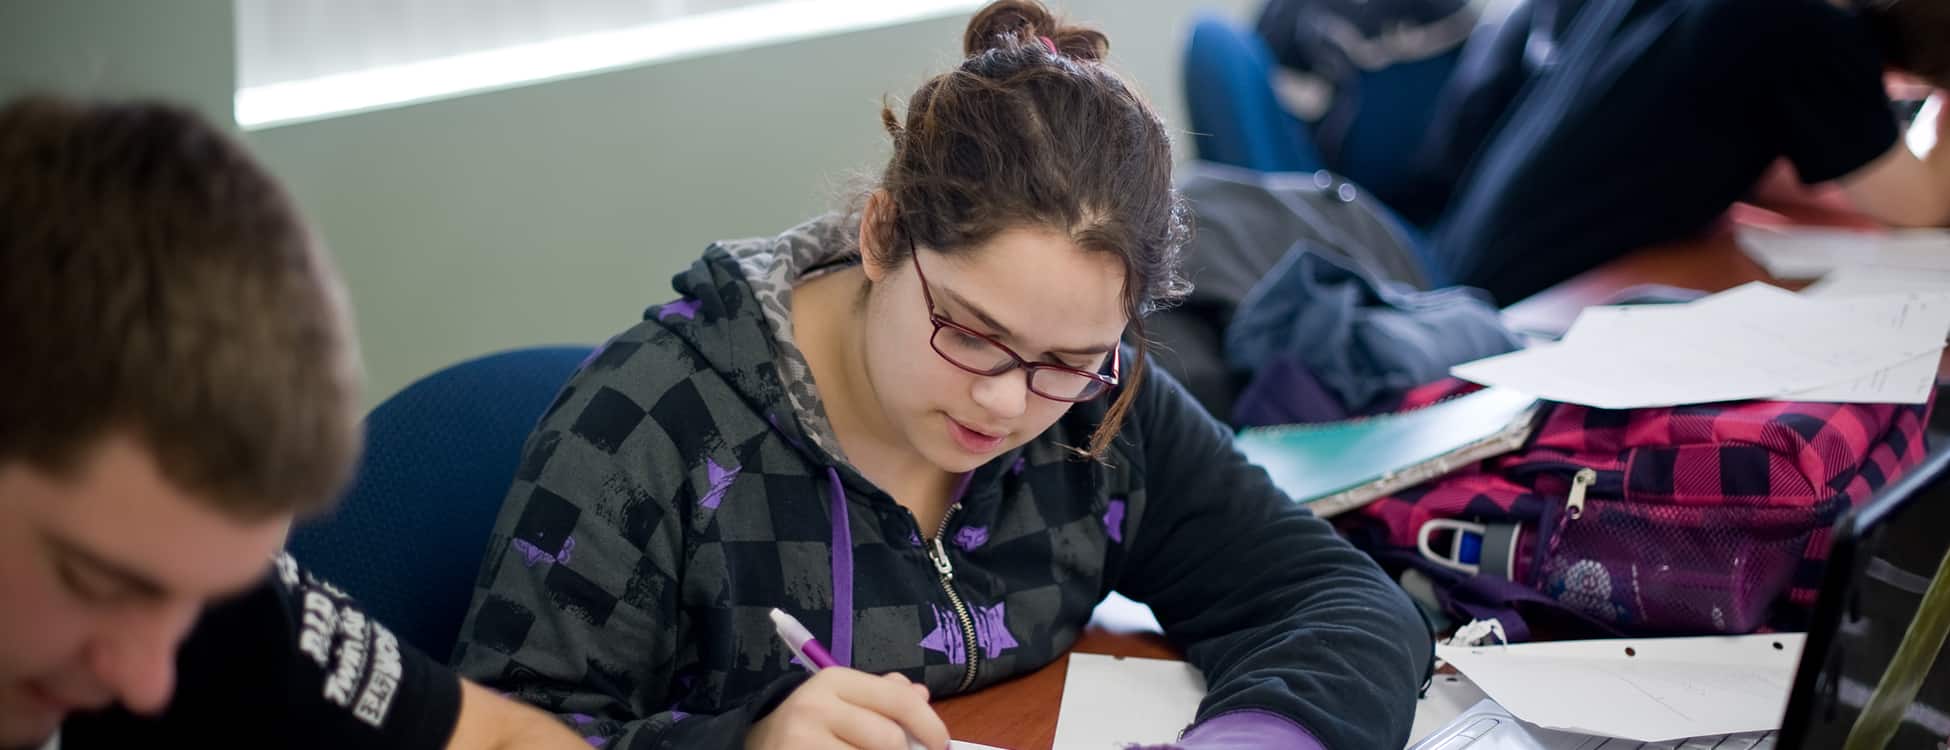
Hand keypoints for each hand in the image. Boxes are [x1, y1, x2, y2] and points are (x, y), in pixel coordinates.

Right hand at [746, 669, 947, 749]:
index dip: (930, 725)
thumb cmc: (809, 723)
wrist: (753, 743)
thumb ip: (883, 695)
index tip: (942, 745)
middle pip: (889, 740)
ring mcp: (803, 742)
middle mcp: (816, 707)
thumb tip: (922, 695)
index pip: (898, 700)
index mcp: (834, 681)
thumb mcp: (842, 699)